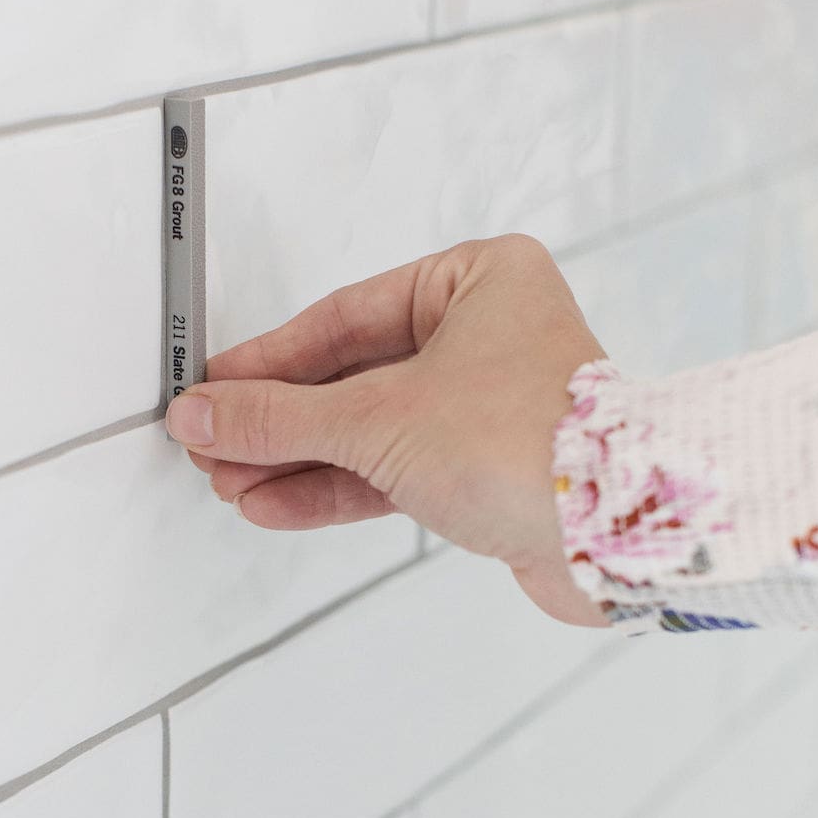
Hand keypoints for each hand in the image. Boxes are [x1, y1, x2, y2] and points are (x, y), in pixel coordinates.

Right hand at [166, 233, 609, 627]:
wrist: (613, 537)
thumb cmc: (532, 445)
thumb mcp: (377, 418)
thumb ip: (280, 417)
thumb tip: (205, 413)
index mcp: (480, 280)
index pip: (344, 316)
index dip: (269, 360)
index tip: (213, 388)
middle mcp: (490, 335)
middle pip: (355, 375)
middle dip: (279, 420)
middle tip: (212, 442)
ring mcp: (491, 406)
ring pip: (373, 428)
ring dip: (299, 458)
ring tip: (231, 481)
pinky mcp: (491, 470)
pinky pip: (397, 470)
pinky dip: (337, 487)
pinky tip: (276, 502)